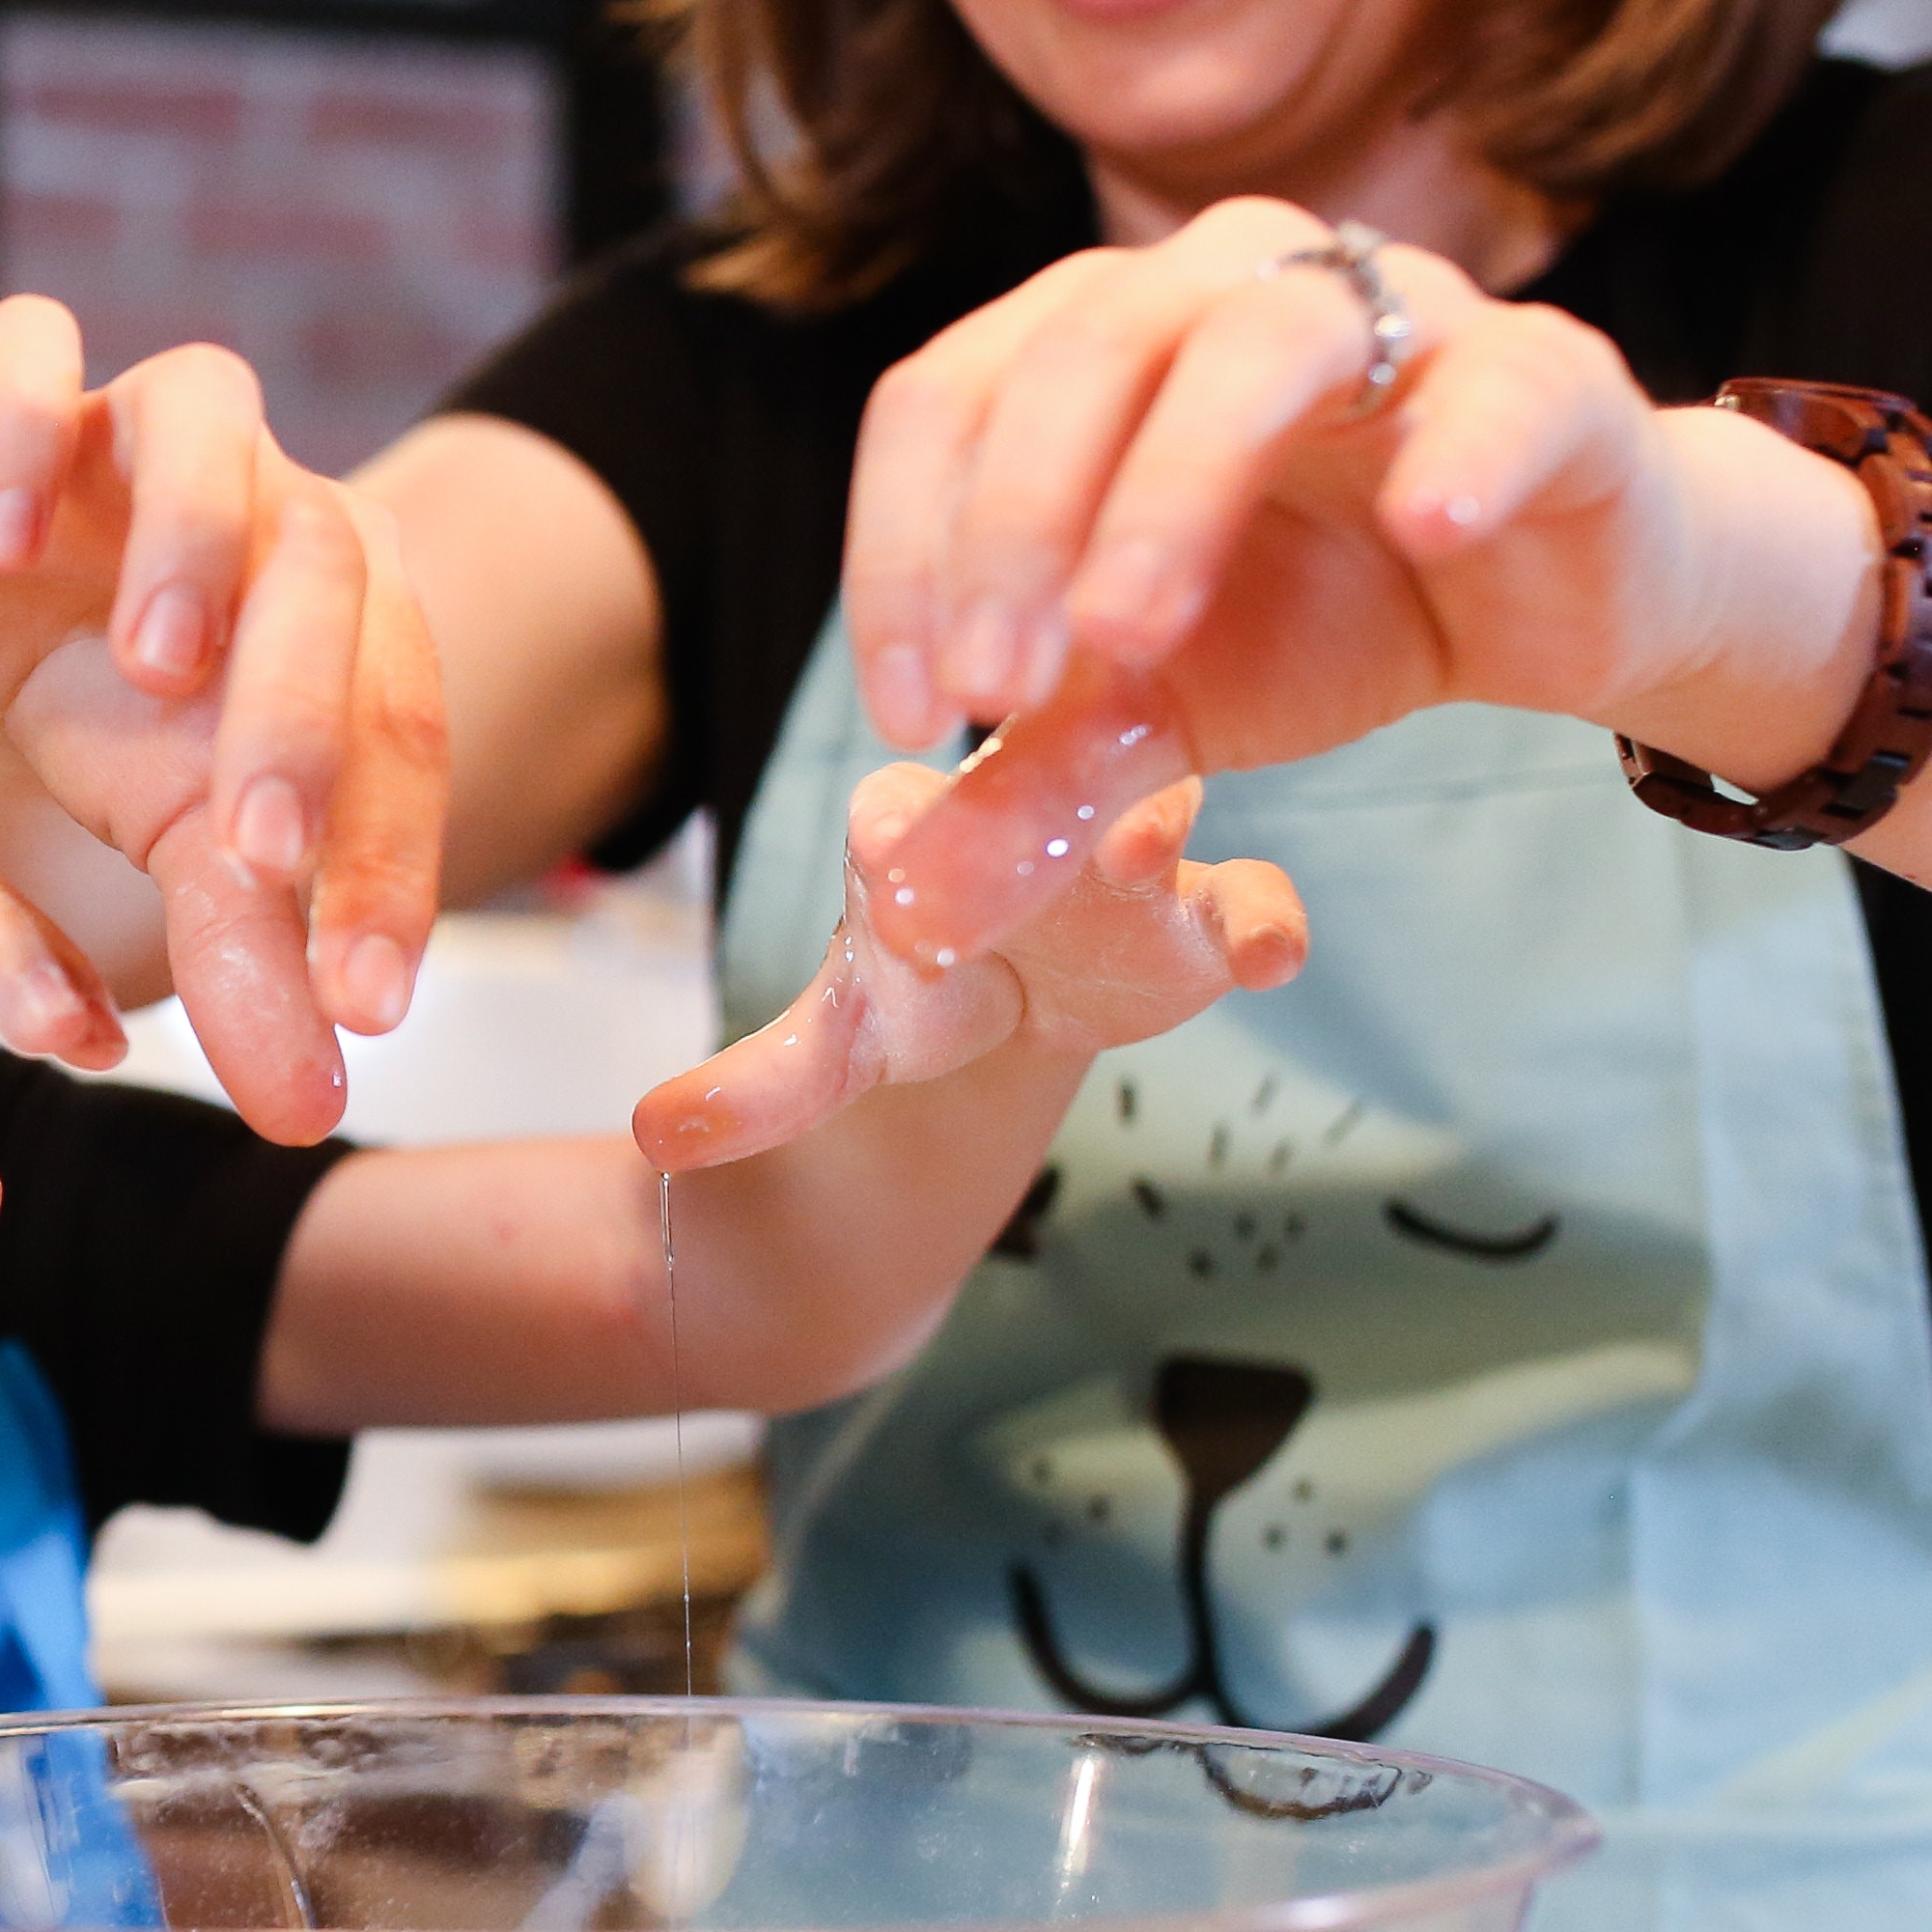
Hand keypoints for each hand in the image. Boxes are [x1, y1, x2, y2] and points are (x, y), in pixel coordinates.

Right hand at [0, 300, 448, 1139]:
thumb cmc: (112, 724)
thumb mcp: (178, 854)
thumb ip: (247, 966)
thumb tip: (303, 1115)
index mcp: (349, 615)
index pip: (404, 732)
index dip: (390, 868)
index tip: (363, 1002)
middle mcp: (266, 498)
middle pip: (325, 571)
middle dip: (300, 718)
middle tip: (252, 853)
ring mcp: (140, 424)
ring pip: (210, 415)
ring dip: (195, 538)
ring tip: (150, 665)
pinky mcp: (6, 380)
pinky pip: (34, 347)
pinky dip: (33, 425)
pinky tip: (7, 537)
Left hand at [639, 757, 1308, 1168]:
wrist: (985, 1014)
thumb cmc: (896, 1006)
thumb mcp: (831, 1050)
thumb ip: (758, 1088)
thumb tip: (655, 1138)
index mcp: (906, 838)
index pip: (892, 821)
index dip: (894, 835)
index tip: (888, 859)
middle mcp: (1016, 820)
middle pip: (1034, 793)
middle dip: (1041, 805)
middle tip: (1062, 836)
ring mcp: (1113, 853)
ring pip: (1151, 813)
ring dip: (1156, 827)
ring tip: (1149, 858)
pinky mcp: (1197, 909)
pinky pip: (1245, 899)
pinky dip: (1263, 919)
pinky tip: (1277, 959)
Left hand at [845, 198, 1866, 959]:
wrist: (1534, 607)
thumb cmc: (1320, 613)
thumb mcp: (1157, 710)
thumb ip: (1036, 785)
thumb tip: (914, 913)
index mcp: (1097, 334)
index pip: (949, 397)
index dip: (901, 551)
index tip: (916, 713)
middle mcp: (1225, 281)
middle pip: (1086, 348)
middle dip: (1017, 524)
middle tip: (998, 691)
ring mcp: (1393, 309)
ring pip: (1259, 346)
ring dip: (1175, 487)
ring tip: (1129, 636)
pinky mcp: (1544, 374)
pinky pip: (1501, 385)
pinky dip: (1458, 448)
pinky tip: (1423, 530)